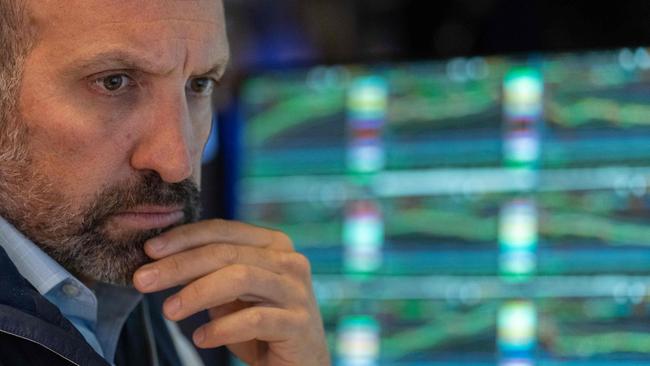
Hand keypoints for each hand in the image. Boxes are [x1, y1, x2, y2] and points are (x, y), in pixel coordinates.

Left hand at [133, 219, 330, 365]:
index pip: (223, 229)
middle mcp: (289, 261)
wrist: (300, 362)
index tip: (148, 250)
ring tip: (168, 311)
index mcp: (273, 244)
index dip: (184, 237)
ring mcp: (296, 291)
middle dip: (180, 265)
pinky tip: (201, 338)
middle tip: (143, 280)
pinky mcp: (298, 323)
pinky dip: (222, 328)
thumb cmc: (261, 324)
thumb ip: (209, 273)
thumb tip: (159, 260)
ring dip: (197, 293)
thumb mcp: (231, 294)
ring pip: (241, 278)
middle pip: (226, 252)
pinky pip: (255, 319)